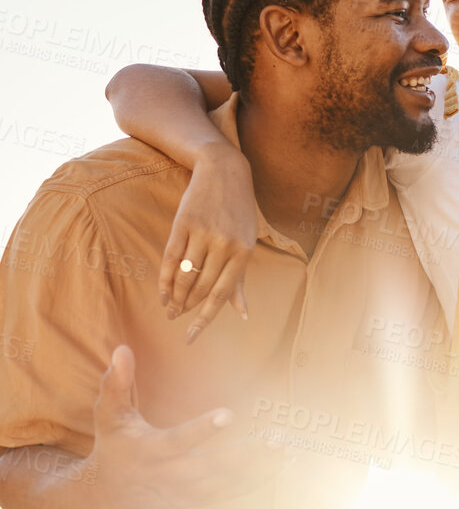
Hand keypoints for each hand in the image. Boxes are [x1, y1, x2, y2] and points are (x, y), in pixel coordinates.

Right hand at [87, 346, 283, 508]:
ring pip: (227, 485)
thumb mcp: (108, 413)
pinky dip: (258, 481)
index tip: (229, 414)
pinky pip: (232, 493)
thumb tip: (122, 349)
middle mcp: (170, 475)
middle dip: (244, 457)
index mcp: (149, 451)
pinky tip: (283, 465)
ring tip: (287, 451)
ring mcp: (186, 492)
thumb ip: (115, 382)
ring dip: (259, 470)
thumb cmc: (114, 443)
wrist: (111, 492)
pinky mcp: (198, 500)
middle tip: (275, 440)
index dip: (202, 430)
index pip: (177, 441)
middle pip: (211, 469)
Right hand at [161, 142, 255, 342]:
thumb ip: (239, 279)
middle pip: (200, 287)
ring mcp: (203, 234)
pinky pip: (170, 258)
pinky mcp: (183, 224)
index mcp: (243, 253)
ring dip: (174, 296)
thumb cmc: (238, 213)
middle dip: (187, 307)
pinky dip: (164, 278)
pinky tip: (162, 292)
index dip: (205, 319)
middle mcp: (224, 245)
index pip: (222, 295)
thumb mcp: (246, 243)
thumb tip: (242, 314)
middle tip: (176, 318)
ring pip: (184, 275)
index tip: (191, 337)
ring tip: (169, 308)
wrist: (223, 171)